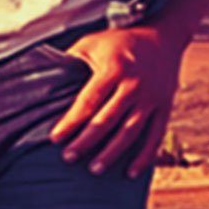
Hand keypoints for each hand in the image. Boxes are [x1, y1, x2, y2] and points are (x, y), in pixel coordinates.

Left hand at [48, 24, 189, 177]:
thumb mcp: (91, 43)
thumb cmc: (117, 42)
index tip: (55, 138)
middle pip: (108, 120)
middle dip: (86, 141)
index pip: (88, 101)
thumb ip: (70, 60)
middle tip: (68, 157)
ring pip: (131, 132)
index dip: (71, 122)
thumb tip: (43, 78)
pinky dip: (144, 156)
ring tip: (94, 168)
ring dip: (112, 153)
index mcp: (114, 68)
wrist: (162, 36)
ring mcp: (152, 98)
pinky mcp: (165, 106)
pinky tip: (130, 172)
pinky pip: (155, 136)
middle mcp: (134, 84)